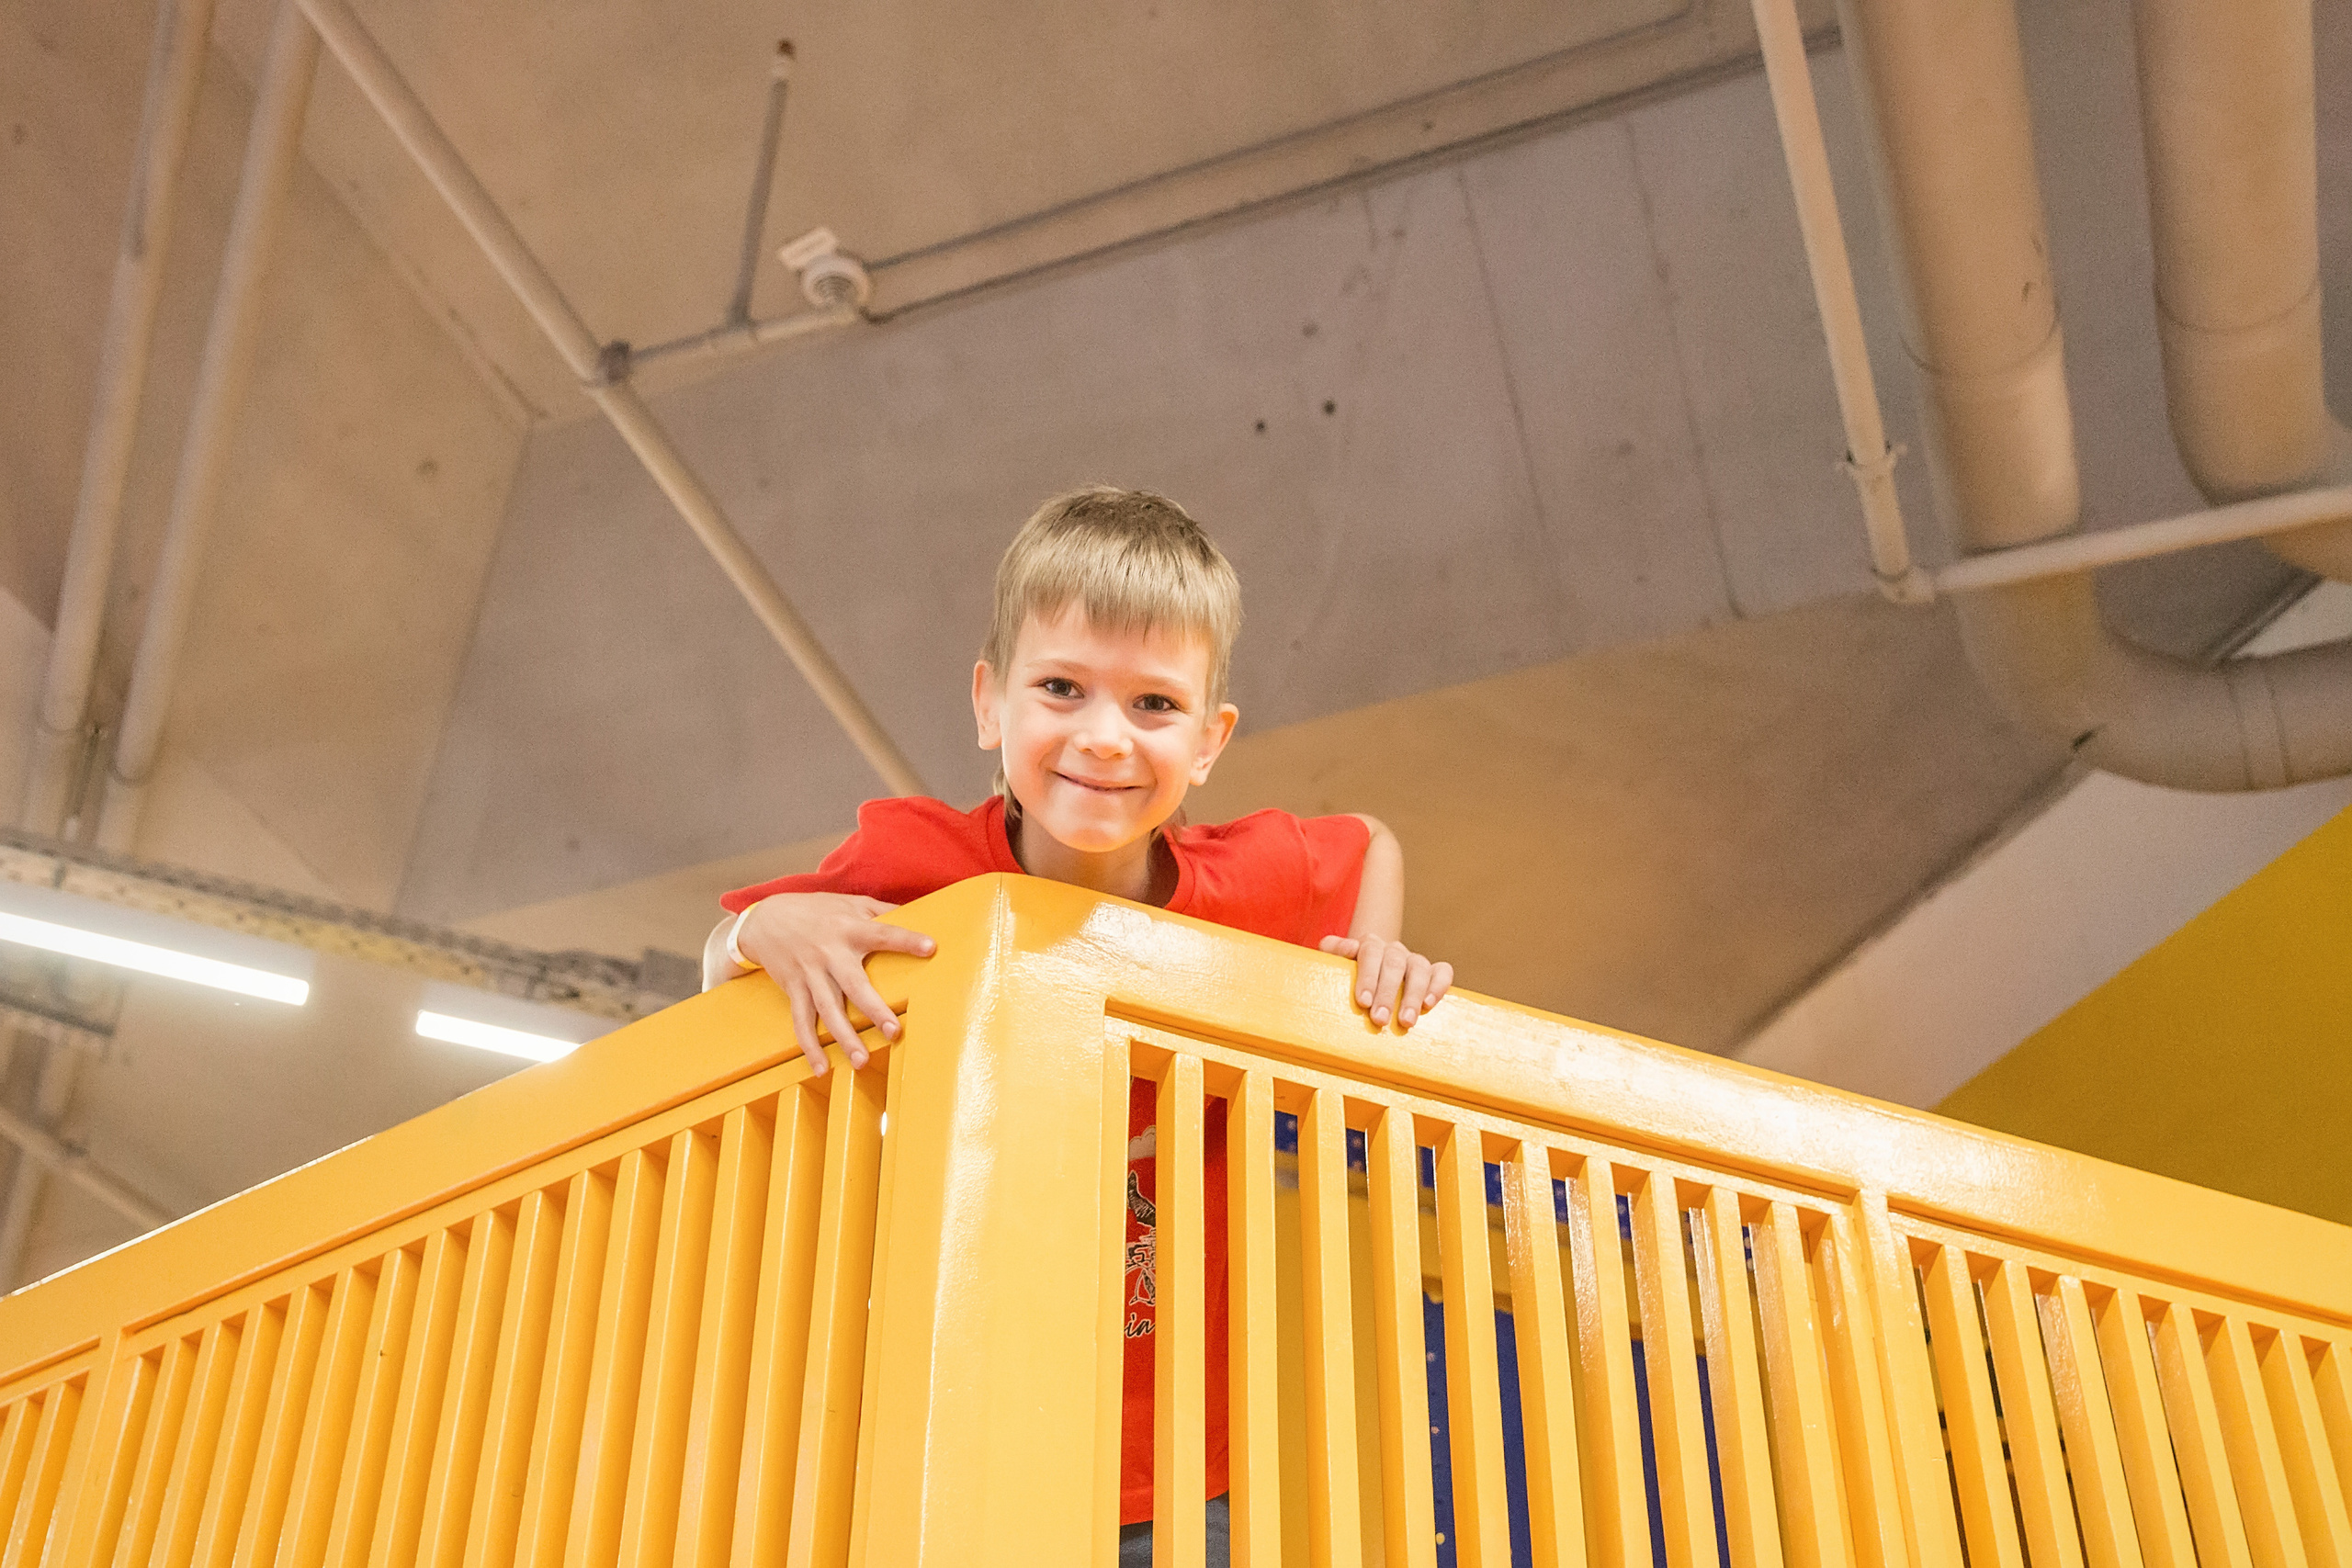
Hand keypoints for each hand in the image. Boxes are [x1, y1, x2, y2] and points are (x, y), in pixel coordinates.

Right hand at [734, 893, 935, 1073]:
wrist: (763, 920)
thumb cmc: (815, 910)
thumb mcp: (849, 902)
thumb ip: (881, 910)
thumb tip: (919, 913)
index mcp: (848, 928)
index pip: (882, 934)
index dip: (906, 940)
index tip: (930, 947)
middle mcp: (829, 953)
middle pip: (854, 985)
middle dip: (873, 1010)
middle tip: (893, 1032)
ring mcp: (810, 974)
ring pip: (828, 1010)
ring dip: (844, 1038)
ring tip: (862, 1061)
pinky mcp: (794, 990)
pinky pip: (801, 1022)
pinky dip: (810, 1046)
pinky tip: (822, 1068)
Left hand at [1318, 934, 1452, 1029]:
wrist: (1370, 977)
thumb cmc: (1347, 975)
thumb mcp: (1333, 963)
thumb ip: (1332, 950)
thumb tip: (1349, 948)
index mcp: (1369, 945)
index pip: (1369, 953)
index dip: (1367, 976)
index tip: (1364, 1002)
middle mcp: (1393, 950)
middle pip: (1394, 964)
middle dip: (1387, 993)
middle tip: (1380, 1019)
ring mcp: (1413, 960)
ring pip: (1419, 967)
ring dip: (1413, 995)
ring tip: (1406, 1021)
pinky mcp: (1432, 972)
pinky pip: (1443, 971)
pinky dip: (1439, 985)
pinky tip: (1429, 1004)